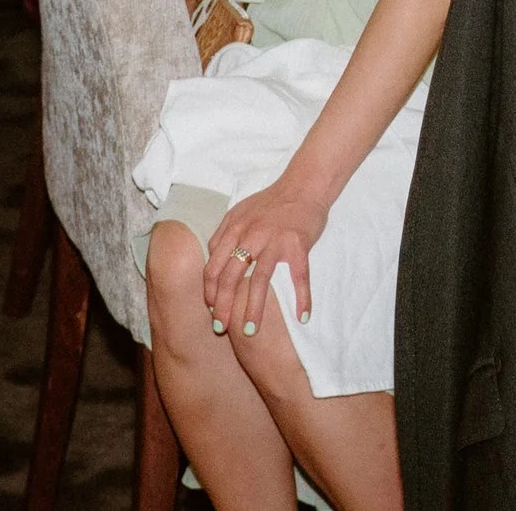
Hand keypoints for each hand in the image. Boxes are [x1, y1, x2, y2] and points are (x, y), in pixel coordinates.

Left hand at [203, 174, 330, 339]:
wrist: (305, 185)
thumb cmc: (272, 201)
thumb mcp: (239, 212)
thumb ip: (224, 234)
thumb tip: (212, 259)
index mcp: (234, 229)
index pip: (213, 267)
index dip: (209, 292)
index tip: (211, 310)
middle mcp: (251, 235)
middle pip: (230, 277)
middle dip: (222, 307)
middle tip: (221, 328)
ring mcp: (275, 240)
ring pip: (259, 281)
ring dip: (253, 309)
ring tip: (250, 331)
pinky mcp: (298, 244)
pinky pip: (300, 276)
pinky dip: (302, 297)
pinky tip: (302, 316)